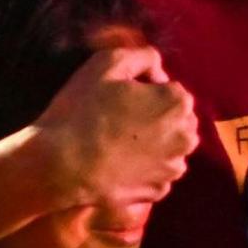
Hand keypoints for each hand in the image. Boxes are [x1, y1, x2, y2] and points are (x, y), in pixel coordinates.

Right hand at [35, 44, 196, 211]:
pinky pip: (157, 173)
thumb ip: (143, 55)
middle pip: (175, 118)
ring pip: (169, 146)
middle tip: (119, 118)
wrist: (61, 165)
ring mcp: (173, 168)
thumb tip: (157, 69)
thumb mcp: (107, 62)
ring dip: (154, 142)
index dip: (145, 89)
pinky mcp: (158, 192)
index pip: (170, 88)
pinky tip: (119, 163)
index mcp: (178, 102)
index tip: (120, 96)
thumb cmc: (82, 110)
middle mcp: (186, 136)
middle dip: (156, 115)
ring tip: (118, 142)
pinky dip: (144, 167)